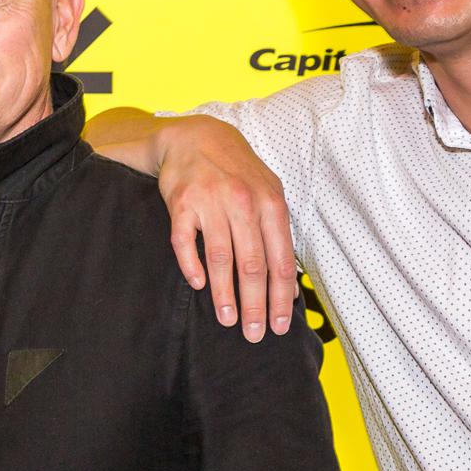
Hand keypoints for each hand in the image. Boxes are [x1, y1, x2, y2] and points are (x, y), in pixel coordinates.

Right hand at [154, 118, 297, 341]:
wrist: (197, 137)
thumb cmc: (237, 172)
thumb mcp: (267, 194)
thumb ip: (278, 234)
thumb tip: (289, 285)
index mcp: (270, 203)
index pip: (279, 260)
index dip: (281, 297)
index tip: (280, 325)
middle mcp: (243, 202)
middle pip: (252, 264)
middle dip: (255, 304)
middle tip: (253, 333)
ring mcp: (211, 201)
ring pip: (221, 257)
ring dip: (224, 294)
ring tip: (226, 320)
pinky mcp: (181, 203)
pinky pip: (185, 242)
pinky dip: (191, 266)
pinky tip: (198, 285)